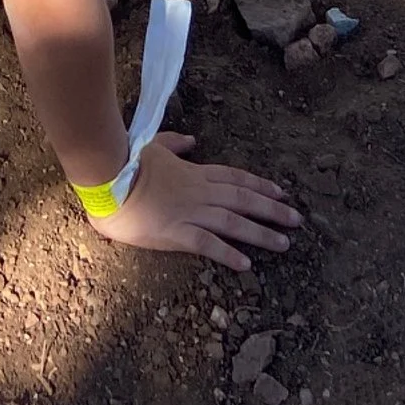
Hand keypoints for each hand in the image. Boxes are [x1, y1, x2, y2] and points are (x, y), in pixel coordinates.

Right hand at [83, 133, 300, 269]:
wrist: (107, 179)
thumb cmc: (126, 162)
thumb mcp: (153, 145)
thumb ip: (175, 143)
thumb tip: (192, 140)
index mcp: (194, 172)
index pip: (234, 178)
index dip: (259, 185)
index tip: (281, 193)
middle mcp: (199, 192)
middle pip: (242, 199)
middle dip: (272, 210)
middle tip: (297, 220)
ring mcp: (189, 212)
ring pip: (233, 222)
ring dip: (260, 233)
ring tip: (283, 243)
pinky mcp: (176, 232)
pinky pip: (207, 244)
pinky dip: (228, 253)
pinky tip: (246, 264)